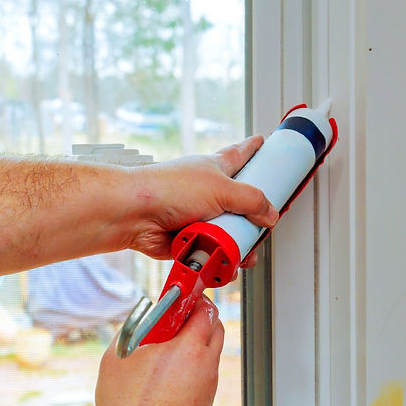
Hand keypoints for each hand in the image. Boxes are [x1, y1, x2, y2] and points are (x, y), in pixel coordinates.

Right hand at [96, 296, 223, 405]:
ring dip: (195, 344)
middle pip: (215, 328)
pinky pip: (204, 375)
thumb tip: (139, 318)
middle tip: (176, 319)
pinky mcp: (206, 403)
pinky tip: (167, 375)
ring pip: (210, 352)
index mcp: (188, 347)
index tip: (182, 296)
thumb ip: (130, 329)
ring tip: (167, 350)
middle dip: (199, 318)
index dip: (193, 299)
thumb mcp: (117, 357)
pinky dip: (193, 367)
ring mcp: (209, 386)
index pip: (205, 309)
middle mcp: (206, 364)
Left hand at [125, 136, 277, 267]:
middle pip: (240, 204)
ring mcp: (200, 217)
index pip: (239, 154)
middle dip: (253, 220)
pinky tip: (223, 261)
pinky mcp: (192, 240)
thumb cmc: (167, 190)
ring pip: (230, 233)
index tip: (263, 143)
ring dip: (238, 245)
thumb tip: (270, 213)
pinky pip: (215, 253)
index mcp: (215, 169)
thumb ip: (251, 200)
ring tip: (242, 251)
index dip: (252, 149)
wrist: (136, 216)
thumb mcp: (221, 188)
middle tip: (261, 227)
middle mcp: (208, 192)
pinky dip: (221, 259)